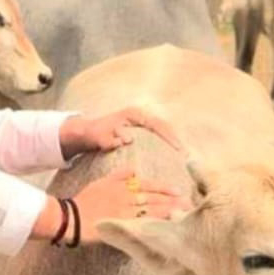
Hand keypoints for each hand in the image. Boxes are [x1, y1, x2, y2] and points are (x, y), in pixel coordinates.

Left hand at [59, 107, 182, 158]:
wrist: (87, 132)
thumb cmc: (93, 134)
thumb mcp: (98, 136)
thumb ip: (108, 139)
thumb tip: (125, 140)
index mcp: (133, 114)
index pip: (157, 124)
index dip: (169, 136)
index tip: (179, 149)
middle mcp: (140, 116)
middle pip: (164, 126)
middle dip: (175, 140)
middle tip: (186, 156)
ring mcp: (141, 123)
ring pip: (163, 131)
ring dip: (172, 143)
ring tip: (184, 159)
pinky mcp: (141, 132)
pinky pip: (157, 137)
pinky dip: (166, 145)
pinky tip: (173, 159)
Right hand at [73, 166, 185, 243]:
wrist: (72, 216)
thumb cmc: (85, 200)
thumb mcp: (102, 181)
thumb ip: (119, 175)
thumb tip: (134, 170)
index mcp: (122, 186)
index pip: (148, 186)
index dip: (164, 188)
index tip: (178, 191)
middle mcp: (126, 197)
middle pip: (153, 198)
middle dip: (172, 201)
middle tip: (188, 203)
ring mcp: (125, 212)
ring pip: (151, 210)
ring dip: (167, 211)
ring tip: (182, 214)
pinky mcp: (122, 224)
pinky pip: (142, 224)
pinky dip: (155, 224)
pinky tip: (166, 226)